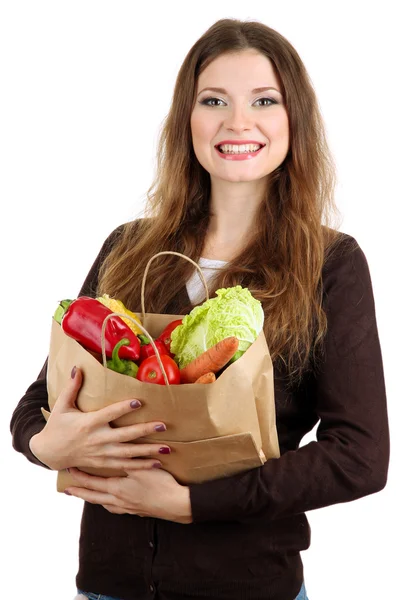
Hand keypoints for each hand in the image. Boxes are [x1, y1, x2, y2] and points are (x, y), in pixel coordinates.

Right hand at [29, 366, 169, 471]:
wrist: (49, 453)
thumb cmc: (57, 427)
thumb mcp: (61, 406)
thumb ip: (72, 387)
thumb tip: (78, 368)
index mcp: (88, 423)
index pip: (109, 414)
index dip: (124, 408)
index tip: (139, 401)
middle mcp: (97, 439)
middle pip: (125, 436)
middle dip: (145, 431)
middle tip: (163, 425)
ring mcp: (101, 453)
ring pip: (128, 454)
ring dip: (148, 452)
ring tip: (166, 449)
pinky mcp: (103, 463)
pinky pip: (125, 466)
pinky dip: (141, 466)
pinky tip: (156, 464)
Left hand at [65, 466, 192, 523]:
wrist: (176, 504)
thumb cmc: (160, 485)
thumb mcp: (143, 468)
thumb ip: (129, 459)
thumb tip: (116, 449)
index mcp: (117, 489)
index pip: (93, 483)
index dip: (80, 477)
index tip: (69, 472)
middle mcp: (118, 501)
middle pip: (93, 497)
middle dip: (80, 492)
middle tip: (67, 490)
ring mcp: (128, 509)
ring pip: (104, 504)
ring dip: (94, 499)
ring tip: (88, 495)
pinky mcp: (137, 512)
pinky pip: (116, 509)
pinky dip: (109, 504)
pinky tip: (113, 502)